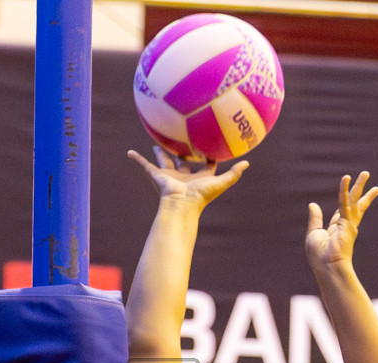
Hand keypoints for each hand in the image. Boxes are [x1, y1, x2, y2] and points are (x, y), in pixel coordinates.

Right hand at [128, 147, 247, 209]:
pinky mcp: (158, 176)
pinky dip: (137, 159)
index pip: (205, 165)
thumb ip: (234, 174)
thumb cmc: (201, 196)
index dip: (209, 157)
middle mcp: (184, 176)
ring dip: (160, 154)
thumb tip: (247, 163)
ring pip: (164, 161)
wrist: (181, 205)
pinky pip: (145, 165)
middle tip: (182, 142)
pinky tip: (129, 153)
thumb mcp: (221, 182)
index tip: (211, 145)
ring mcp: (170, 176)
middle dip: (182, 153)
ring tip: (156, 145)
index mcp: (198, 177)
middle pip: (183, 162)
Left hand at [305, 172, 377, 271]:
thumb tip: (312, 204)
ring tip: (366, 173)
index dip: (344, 199)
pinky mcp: (347, 223)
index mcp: (337, 228)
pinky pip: (344, 202)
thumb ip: (315, 218)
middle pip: (354, 203)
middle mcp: (346, 225)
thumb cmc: (319, 256)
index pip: (342, 210)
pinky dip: (344, 190)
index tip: (348, 190)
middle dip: (362, 191)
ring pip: (354, 200)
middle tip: (369, 179)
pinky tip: (346, 178)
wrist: (327, 267)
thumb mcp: (314, 234)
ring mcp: (348, 224)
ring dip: (360, 186)